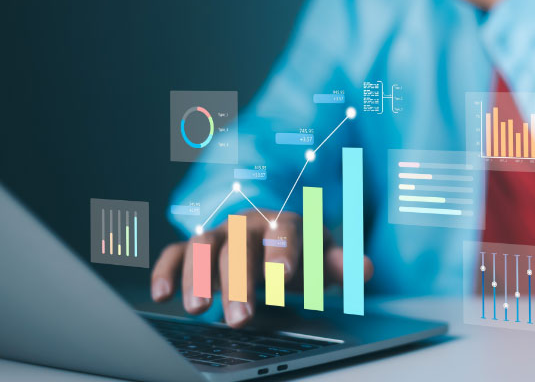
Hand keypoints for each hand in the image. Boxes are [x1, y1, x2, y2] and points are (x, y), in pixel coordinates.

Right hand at [150, 209, 373, 327]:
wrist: (270, 230)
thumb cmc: (299, 251)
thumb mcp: (322, 256)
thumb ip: (339, 264)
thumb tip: (366, 270)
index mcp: (285, 223)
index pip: (286, 233)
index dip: (285, 252)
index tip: (284, 276)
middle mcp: (249, 224)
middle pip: (241, 246)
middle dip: (240, 281)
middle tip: (240, 319)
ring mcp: (220, 234)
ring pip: (204, 246)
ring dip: (199, 276)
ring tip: (198, 309)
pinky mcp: (195, 248)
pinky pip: (175, 253)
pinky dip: (166, 270)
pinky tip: (161, 294)